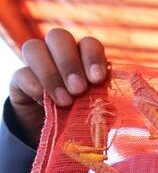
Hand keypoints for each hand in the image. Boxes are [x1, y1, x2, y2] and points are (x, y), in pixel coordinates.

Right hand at [8, 28, 107, 146]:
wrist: (58, 136)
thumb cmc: (86, 119)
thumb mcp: (100, 110)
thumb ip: (107, 100)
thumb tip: (122, 99)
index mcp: (85, 58)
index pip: (88, 43)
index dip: (93, 56)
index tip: (97, 78)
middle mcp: (60, 54)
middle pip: (58, 37)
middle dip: (69, 62)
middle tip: (78, 89)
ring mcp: (37, 64)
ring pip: (34, 48)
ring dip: (50, 73)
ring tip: (65, 101)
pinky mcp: (20, 80)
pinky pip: (21, 72)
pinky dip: (33, 84)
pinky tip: (42, 99)